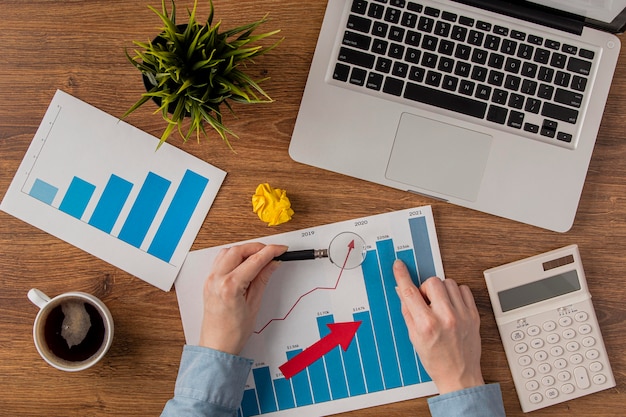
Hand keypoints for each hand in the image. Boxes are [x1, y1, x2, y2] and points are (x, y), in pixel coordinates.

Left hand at [199, 243, 287, 354]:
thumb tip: (272, 264)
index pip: (254, 260)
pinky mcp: (208, 281)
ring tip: (259, 258)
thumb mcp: (254, 304)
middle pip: (239, 250)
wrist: (217, 345)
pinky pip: (220, 260)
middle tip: (272, 252)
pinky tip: (243, 263)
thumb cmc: (233, 332)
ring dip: (244, 250)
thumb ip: (262, 279)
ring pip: (228, 251)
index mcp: (230, 286)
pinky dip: (233, 256)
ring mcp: (210, 279)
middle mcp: (217, 279)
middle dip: (257, 248)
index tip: (280, 249)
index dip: (270, 251)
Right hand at [393, 259, 484, 393]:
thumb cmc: (436, 360)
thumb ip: (407, 311)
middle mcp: (445, 318)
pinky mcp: (473, 315)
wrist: (459, 375)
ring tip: (440, 305)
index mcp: (427, 325)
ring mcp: (462, 315)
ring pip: (448, 282)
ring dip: (441, 290)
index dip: (402, 276)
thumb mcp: (414, 337)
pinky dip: (456, 293)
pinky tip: (452, 305)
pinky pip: (464, 289)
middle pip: (432, 282)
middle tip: (426, 301)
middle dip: (426, 289)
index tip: (399, 266)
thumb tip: (402, 291)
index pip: (410, 292)